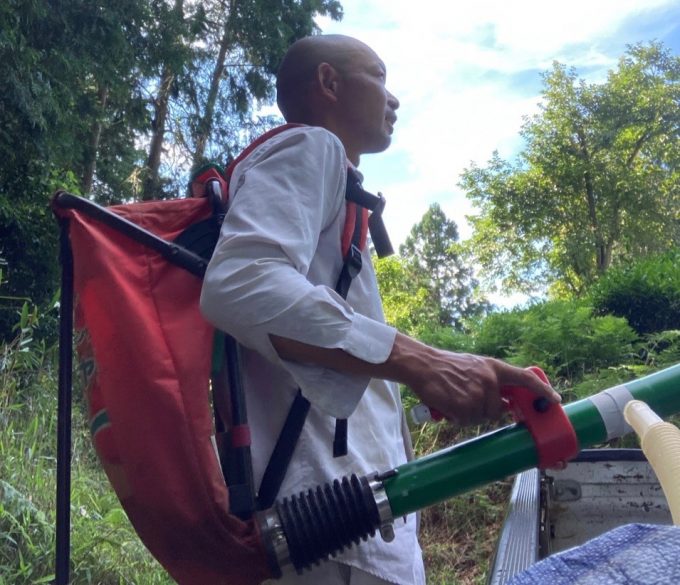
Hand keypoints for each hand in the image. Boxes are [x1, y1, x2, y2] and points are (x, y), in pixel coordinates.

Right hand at [392, 336, 559, 425]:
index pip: (525, 378)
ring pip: (481, 417)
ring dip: (468, 413)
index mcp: (494, 367)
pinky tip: (448, 403)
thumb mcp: (475, 366)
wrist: (422, 365)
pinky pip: (466, 420)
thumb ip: (492, 380)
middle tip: (467, 398)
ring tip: (454, 397)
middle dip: (485, 409)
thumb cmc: (447, 366)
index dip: (543, 390)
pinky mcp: (464, 406)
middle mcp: (490, 381)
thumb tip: (506, 402)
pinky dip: (457, 416)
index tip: (556, 400)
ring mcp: (477, 394)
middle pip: (497, 409)